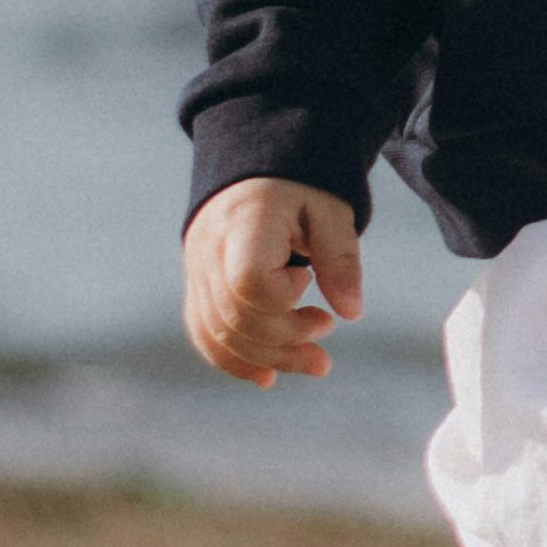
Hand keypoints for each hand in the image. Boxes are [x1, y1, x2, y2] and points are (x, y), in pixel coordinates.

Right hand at [183, 179, 364, 387]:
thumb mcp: (330, 211)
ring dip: (268, 358)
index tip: (307, 280)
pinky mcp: (196, 285)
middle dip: (285, 340)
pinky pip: (204, 332)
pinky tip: (266, 377)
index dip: (283, 297)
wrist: (257, 169)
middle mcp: (209, 247)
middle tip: (327, 332)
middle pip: (235, 316)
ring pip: (218, 332)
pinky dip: (233, 359)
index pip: (249, 281)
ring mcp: (196, 268)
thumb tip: (351, 312)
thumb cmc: (300, 189)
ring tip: (315, 363)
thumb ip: (340, 258)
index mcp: (244, 221)